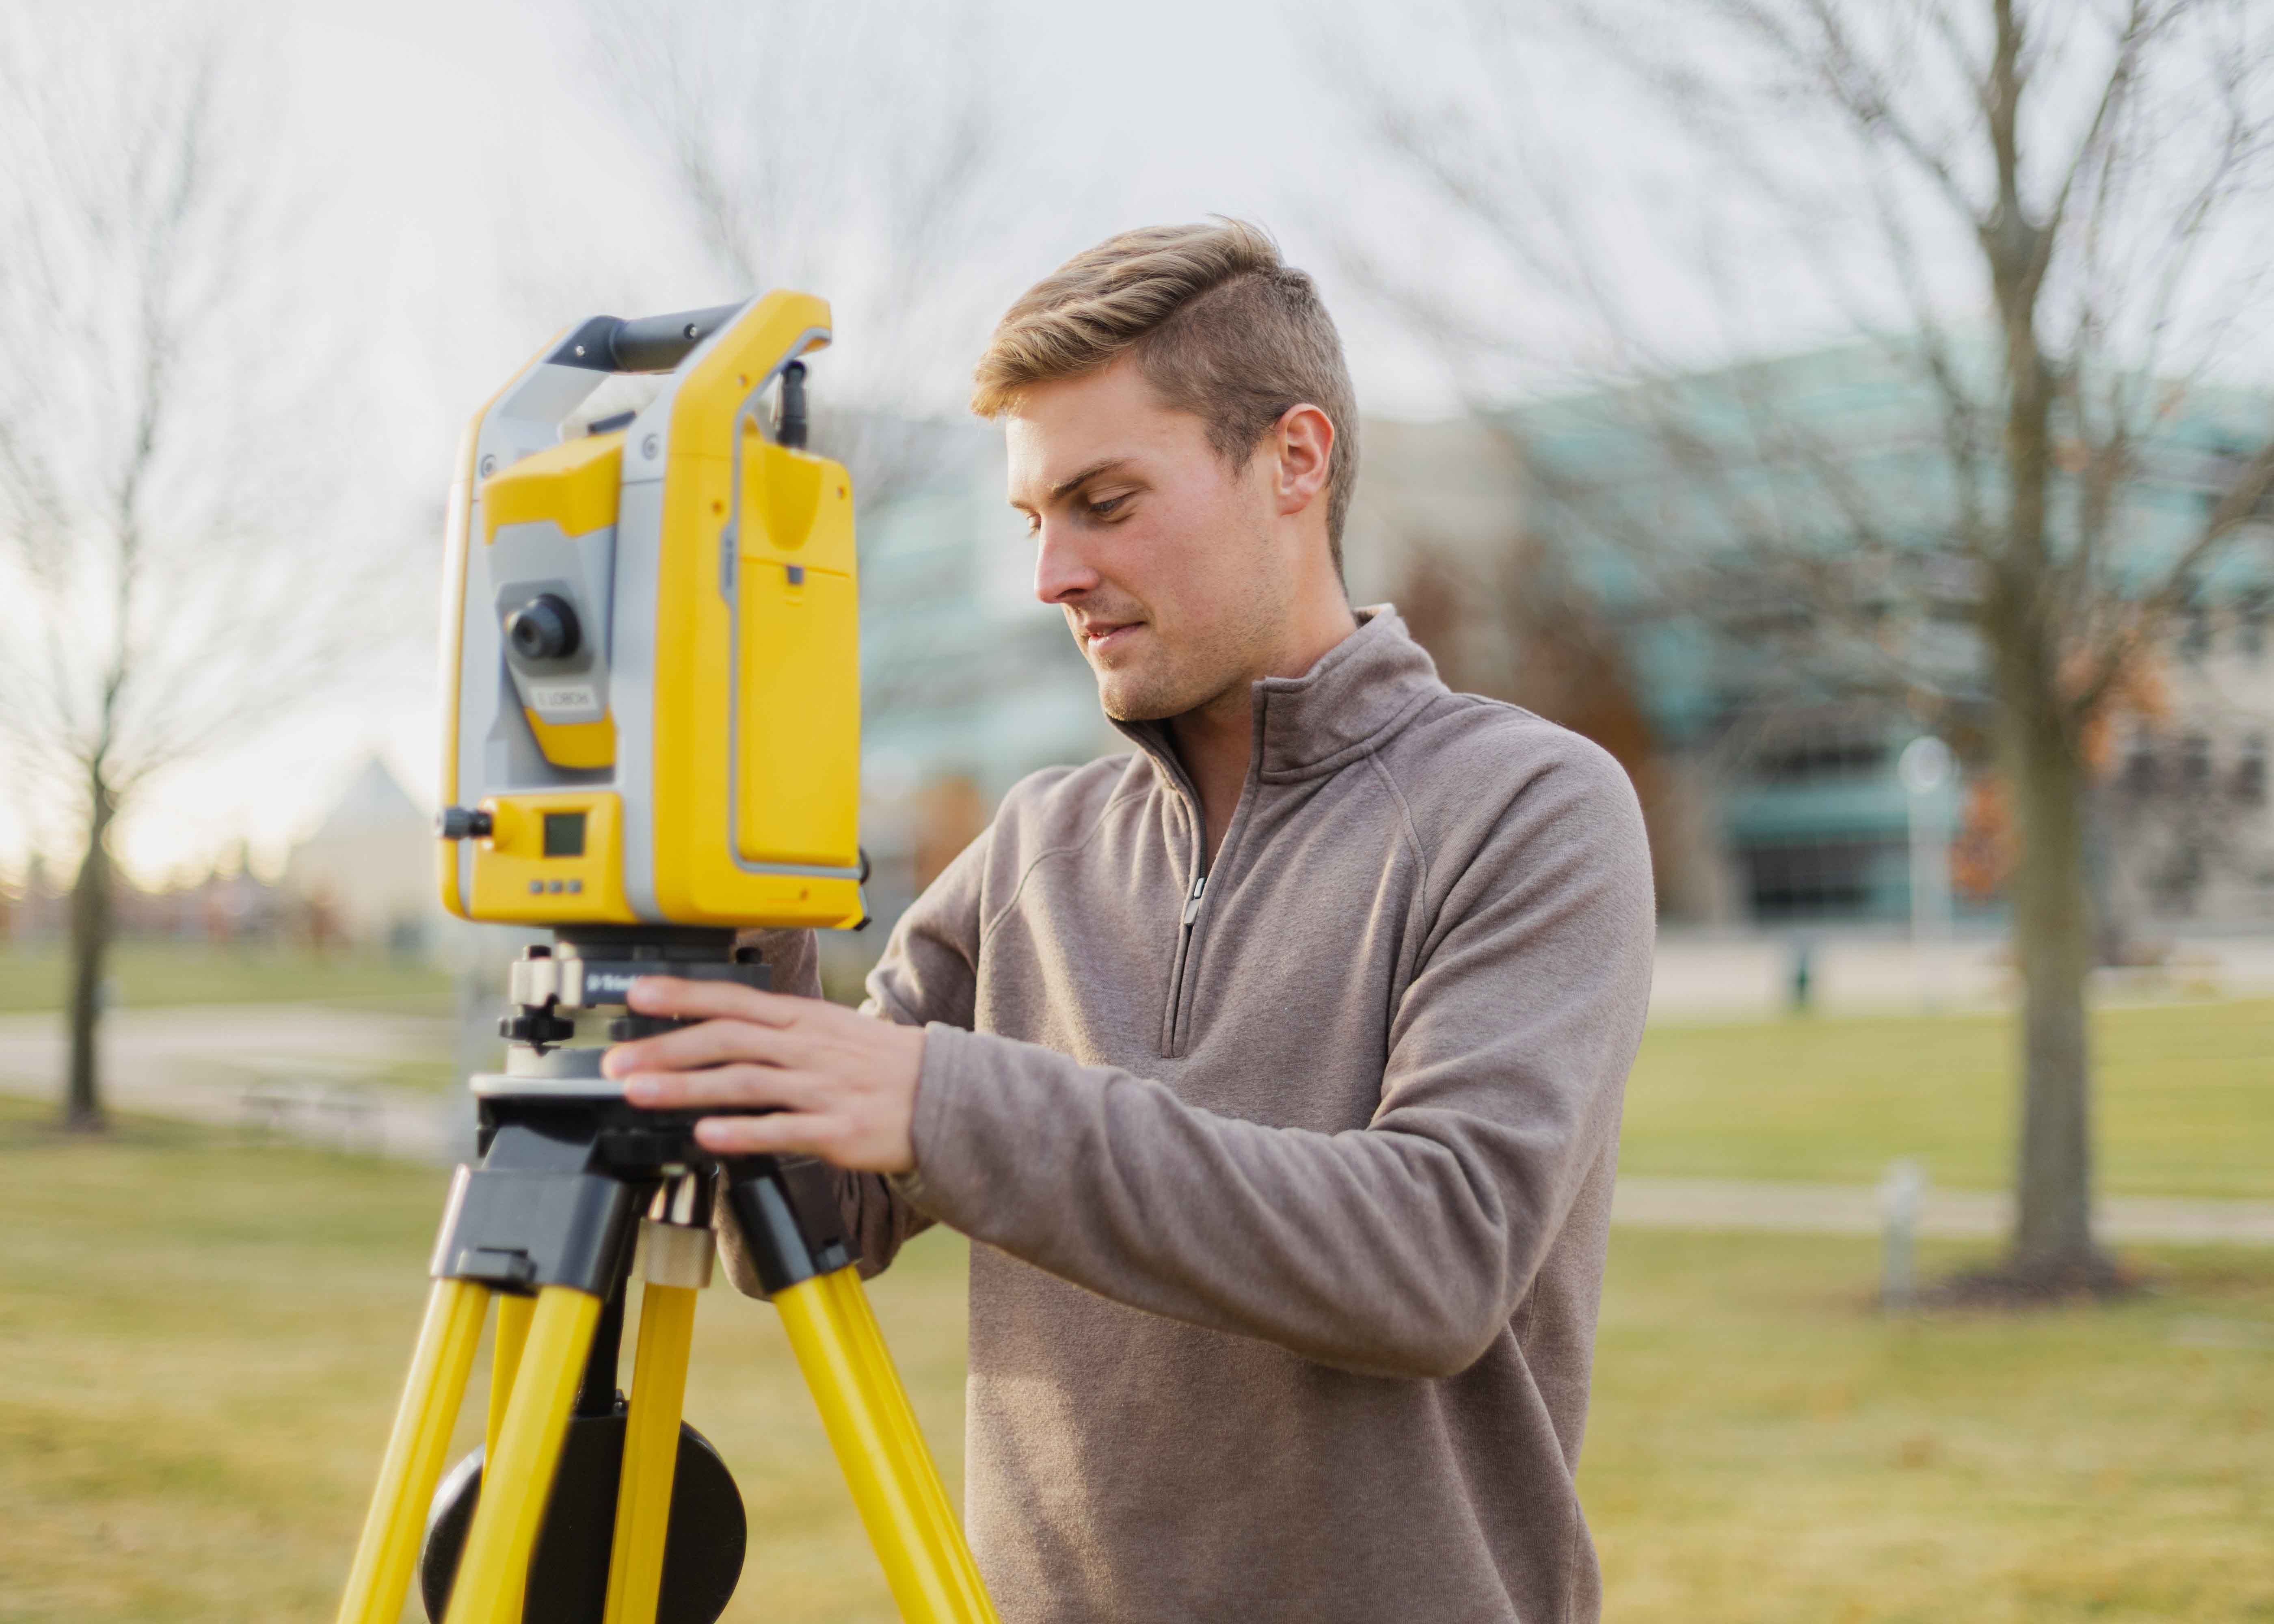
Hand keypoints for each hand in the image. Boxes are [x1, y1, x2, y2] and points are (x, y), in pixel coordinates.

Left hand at [601, 977, 925, 1172]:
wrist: (947, 1098)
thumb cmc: (882, 1066)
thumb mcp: (830, 1032)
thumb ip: (776, 1034)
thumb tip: (718, 1034)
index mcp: (804, 1020)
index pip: (734, 999)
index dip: (683, 995)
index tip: (637, 994)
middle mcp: (807, 1048)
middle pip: (727, 1039)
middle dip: (666, 1047)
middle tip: (616, 1062)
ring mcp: (821, 1088)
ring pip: (743, 1082)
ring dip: (685, 1086)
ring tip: (639, 1093)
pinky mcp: (836, 1130)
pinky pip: (781, 1129)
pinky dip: (742, 1131)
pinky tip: (707, 1135)